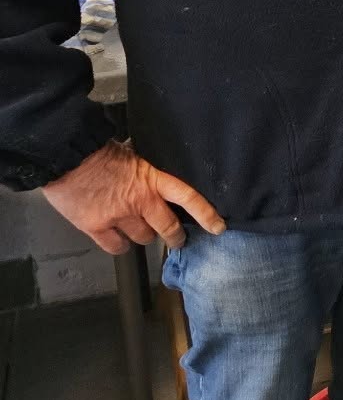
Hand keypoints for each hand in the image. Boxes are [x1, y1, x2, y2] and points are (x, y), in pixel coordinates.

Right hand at [42, 141, 225, 252]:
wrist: (66, 156)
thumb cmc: (97, 152)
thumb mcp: (133, 156)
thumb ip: (146, 173)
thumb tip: (152, 179)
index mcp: (152, 179)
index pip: (189, 198)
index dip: (207, 215)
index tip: (219, 227)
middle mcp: (140, 201)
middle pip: (169, 228)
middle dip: (176, 237)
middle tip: (177, 240)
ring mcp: (119, 216)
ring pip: (144, 239)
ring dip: (144, 236)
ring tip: (138, 229)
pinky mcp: (97, 227)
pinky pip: (117, 247)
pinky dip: (120, 245)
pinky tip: (118, 238)